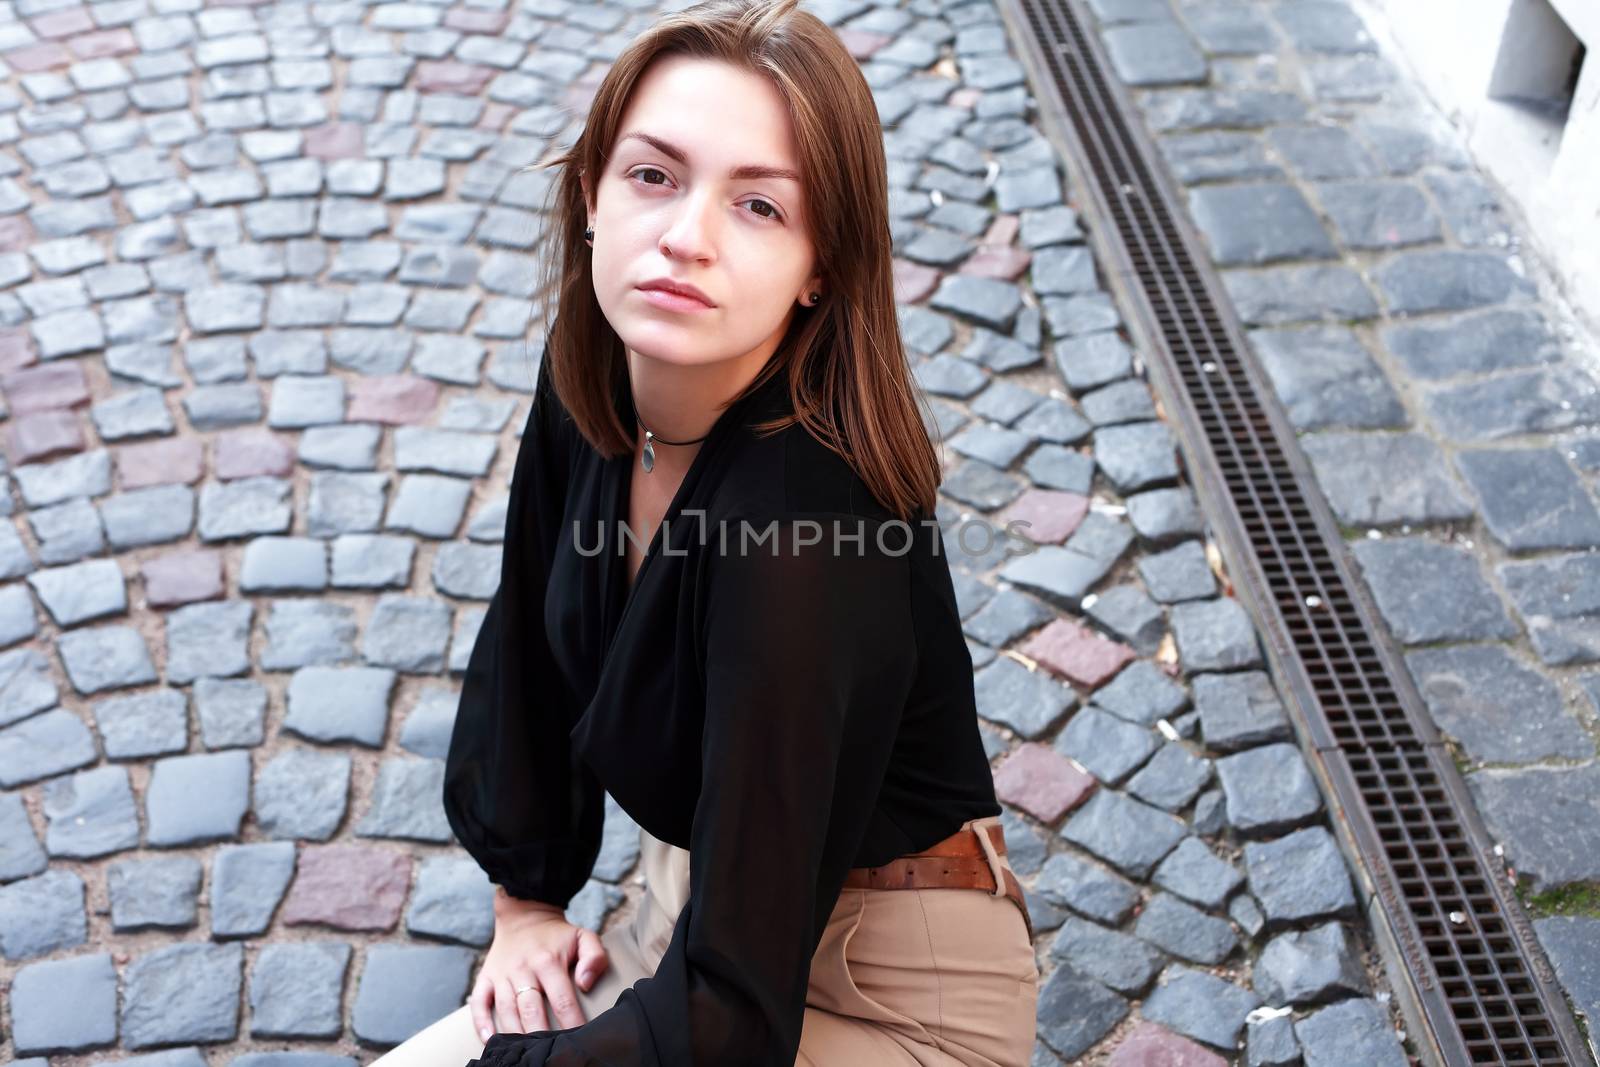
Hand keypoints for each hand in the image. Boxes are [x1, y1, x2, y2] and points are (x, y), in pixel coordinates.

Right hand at [468, 888, 609, 1040]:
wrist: (525, 915)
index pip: (562, 1000)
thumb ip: (594, 957)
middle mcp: (523, 969)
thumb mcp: (583, 936)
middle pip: (531, 1010)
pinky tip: (490, 1041)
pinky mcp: (486, 977)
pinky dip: (481, 1023)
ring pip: (506, 1011)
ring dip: (515, 1034)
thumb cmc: (558, 935)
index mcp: (548, 961)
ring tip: (525, 1053)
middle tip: (550, 1052)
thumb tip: (585, 983)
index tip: (578, 1039)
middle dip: (541, 1035)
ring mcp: (502, 975)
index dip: (571, 1023)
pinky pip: (479, 1003)